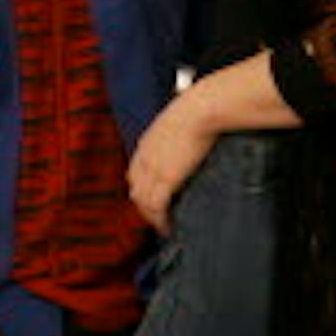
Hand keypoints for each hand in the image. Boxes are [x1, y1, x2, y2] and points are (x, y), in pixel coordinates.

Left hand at [129, 96, 213, 233]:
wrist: (200, 109)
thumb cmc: (197, 109)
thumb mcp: (179, 121)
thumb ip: (178, 133)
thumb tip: (192, 136)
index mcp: (146, 143)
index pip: (135, 173)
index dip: (141, 189)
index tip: (151, 200)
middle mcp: (144, 158)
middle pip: (136, 190)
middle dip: (144, 207)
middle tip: (158, 219)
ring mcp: (153, 169)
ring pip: (143, 202)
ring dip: (151, 217)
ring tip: (163, 227)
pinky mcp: (166, 178)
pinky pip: (157, 206)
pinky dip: (160, 220)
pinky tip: (168, 227)